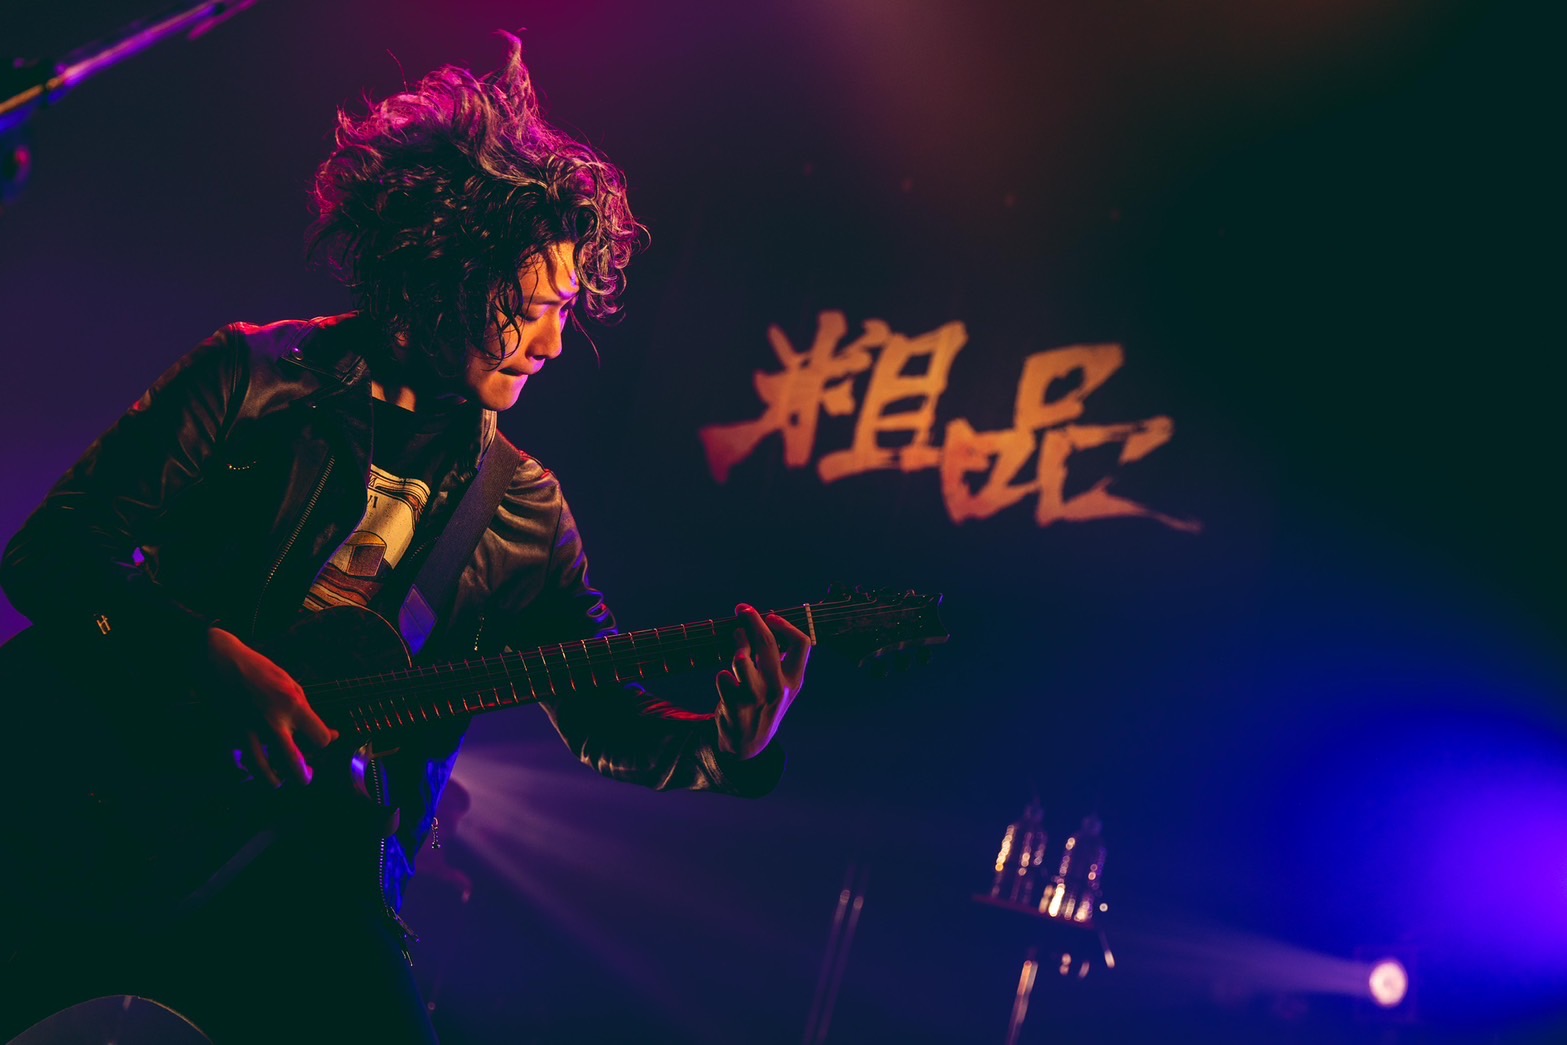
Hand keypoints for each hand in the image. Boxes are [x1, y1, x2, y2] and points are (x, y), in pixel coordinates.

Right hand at [206, 627, 337, 786]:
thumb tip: (328, 733)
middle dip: (303, 776)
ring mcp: (249, 730)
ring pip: (263, 770)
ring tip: (278, 782)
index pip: (319, 739)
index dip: (323, 743)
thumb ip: (307, 710)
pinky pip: (238, 761)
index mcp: (293, 705)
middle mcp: (272, 721)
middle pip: (294, 763)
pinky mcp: (229, 733)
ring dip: (273, 780)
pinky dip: (244, 770)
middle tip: (305, 777)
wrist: (220, 660)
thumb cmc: (259, 670)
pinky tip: (250, 770)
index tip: (319, 743)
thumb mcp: (290, 683)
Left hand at [715, 603, 810, 759]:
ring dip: (737, 643)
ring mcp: (755, 699)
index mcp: (794, 680)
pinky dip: (722, 675)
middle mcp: (778, 689)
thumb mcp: (783, 684)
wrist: (749, 744)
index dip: (785, 624)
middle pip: (768, 644)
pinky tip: (724, 676)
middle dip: (753, 620)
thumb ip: (779, 657)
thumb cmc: (765, 703)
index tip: (769, 615)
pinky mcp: (734, 707)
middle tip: (742, 609)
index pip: (801, 644)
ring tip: (736, 636)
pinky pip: (723, 680)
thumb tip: (764, 620)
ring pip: (743, 661)